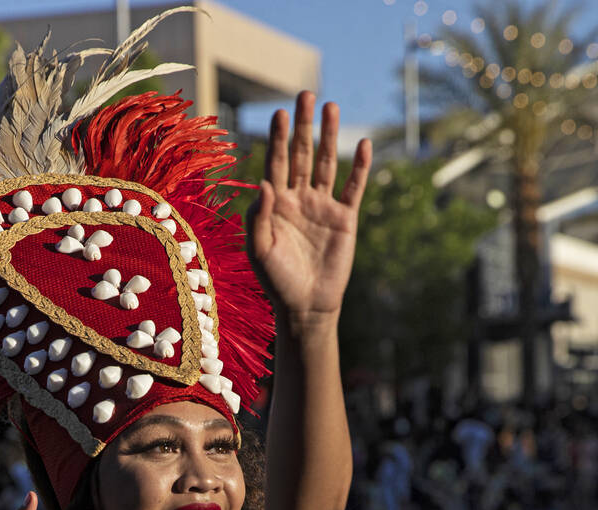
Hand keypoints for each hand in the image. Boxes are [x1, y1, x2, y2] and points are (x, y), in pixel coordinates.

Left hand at [248, 92, 370, 320]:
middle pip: (300, 155)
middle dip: (303, 126)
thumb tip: (265, 182)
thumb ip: (258, 217)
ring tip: (330, 107)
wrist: (306, 305)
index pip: (276, 164)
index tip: (279, 112)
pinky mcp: (345, 218)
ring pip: (326, 163)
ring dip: (328, 136)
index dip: (278, 138)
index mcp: (275, 204)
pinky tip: (362, 144)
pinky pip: (353, 187)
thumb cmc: (276, 280)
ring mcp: (323, 206)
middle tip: (306, 94)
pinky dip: (358, 167)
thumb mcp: (260, 250)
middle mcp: (298, 199)